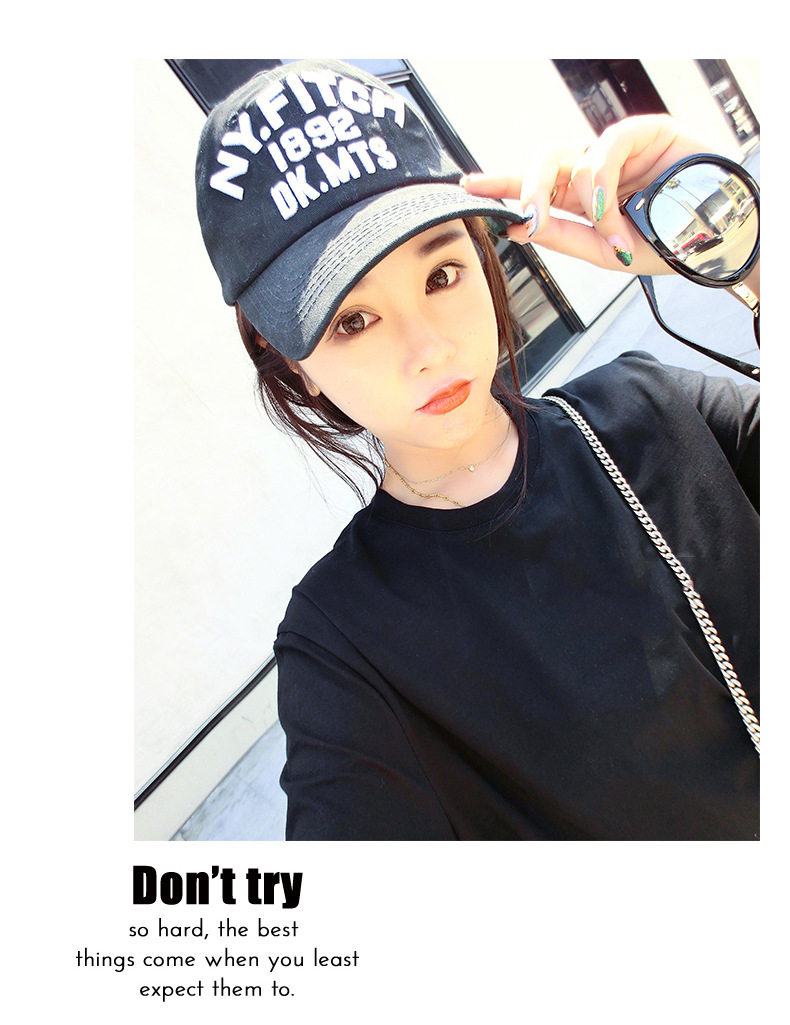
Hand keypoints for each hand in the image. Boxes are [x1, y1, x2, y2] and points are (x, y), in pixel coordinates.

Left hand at [462, 114, 714, 276]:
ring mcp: (613, 151)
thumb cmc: (664, 244)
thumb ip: (563, 237)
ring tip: (609, 232)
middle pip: (541, 165)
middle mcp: (592, 172)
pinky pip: (602, 152)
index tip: (468, 188)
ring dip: (581, 203)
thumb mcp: (604, 253)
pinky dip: (602, 186)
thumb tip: (518, 227)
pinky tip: (612, 208)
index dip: (501, 185)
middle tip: (525, 217)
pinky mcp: (638, 132)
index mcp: (580, 200)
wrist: (711, 241)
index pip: (534, 188)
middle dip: (523, 188)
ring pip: (567, 159)